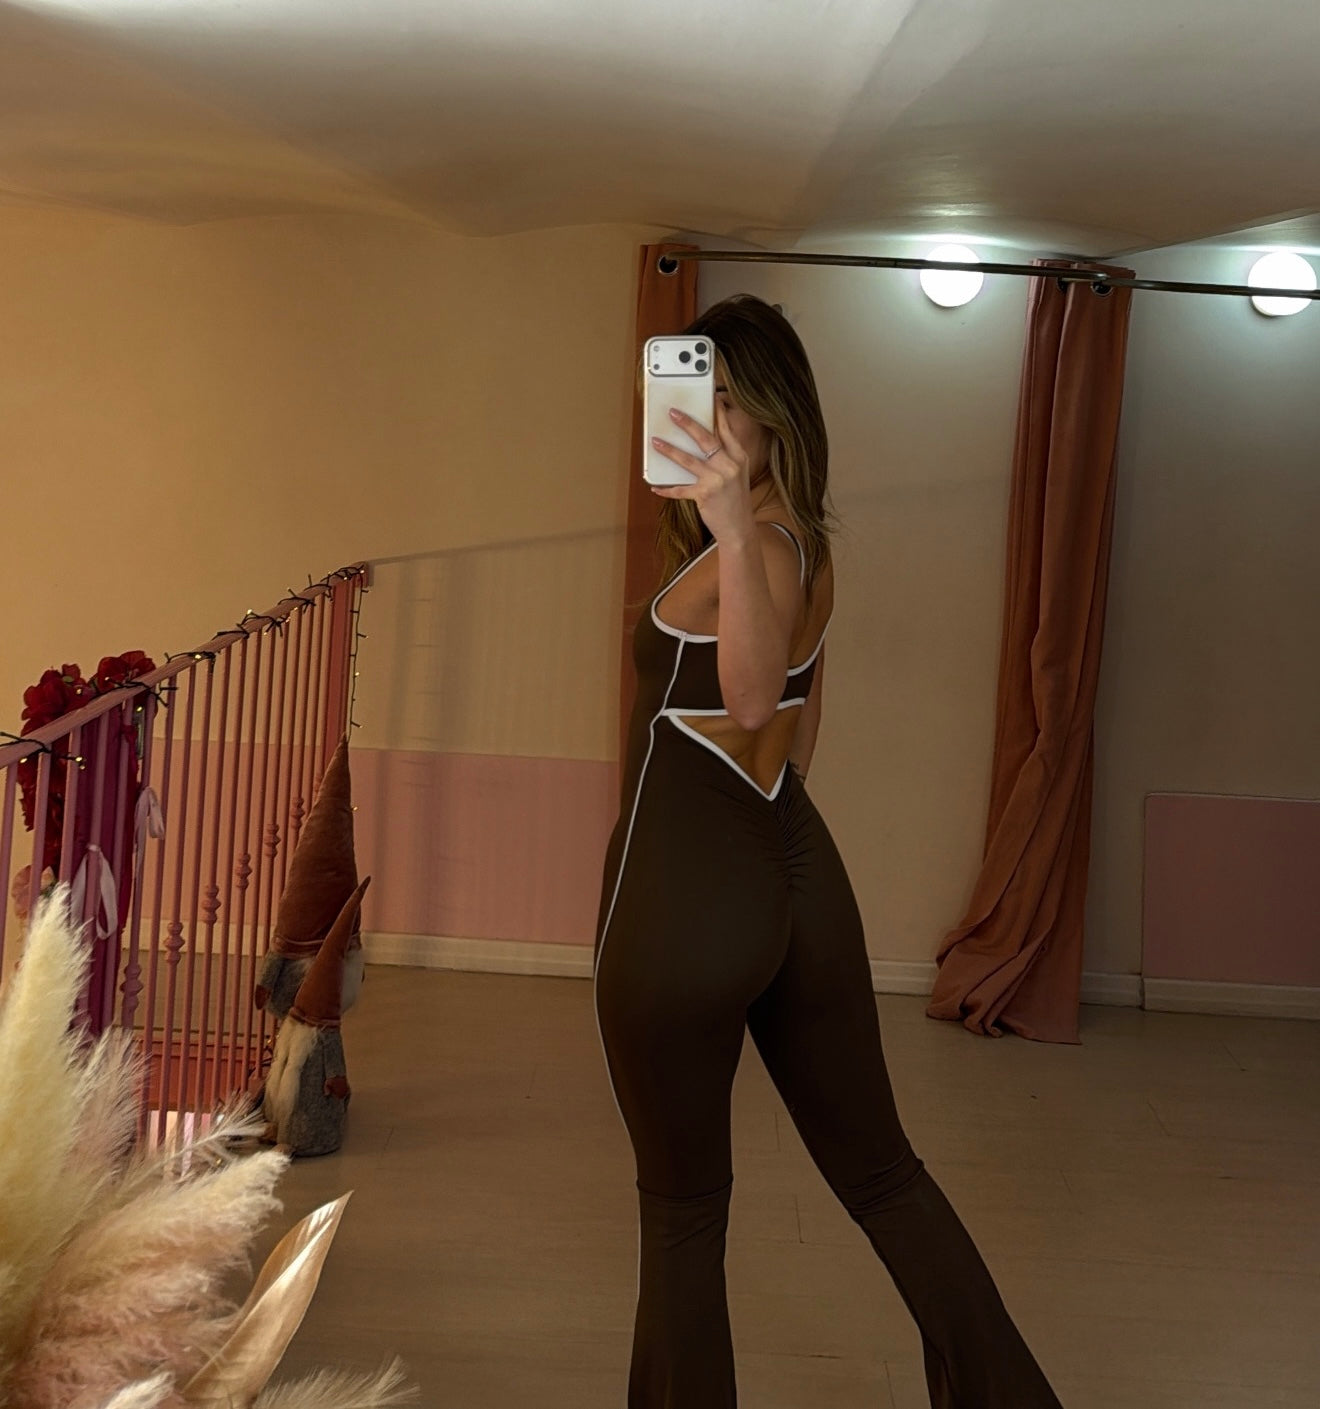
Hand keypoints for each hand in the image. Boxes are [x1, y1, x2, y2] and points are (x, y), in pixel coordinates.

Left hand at [650, 403, 756, 544]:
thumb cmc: (735, 501)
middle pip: (706, 438)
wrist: (739, 529)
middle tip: (673, 413)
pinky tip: (656, 487)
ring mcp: (717, 480)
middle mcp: (730, 465)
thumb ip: (724, 458)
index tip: (709, 398)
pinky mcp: (705, 495)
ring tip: (655, 442)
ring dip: (670, 450)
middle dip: (688, 423)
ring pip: (688, 460)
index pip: (726, 429)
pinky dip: (667, 489)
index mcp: (739, 457)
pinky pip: (681, 489)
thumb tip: (700, 443)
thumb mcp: (736, 475)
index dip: (717, 412)